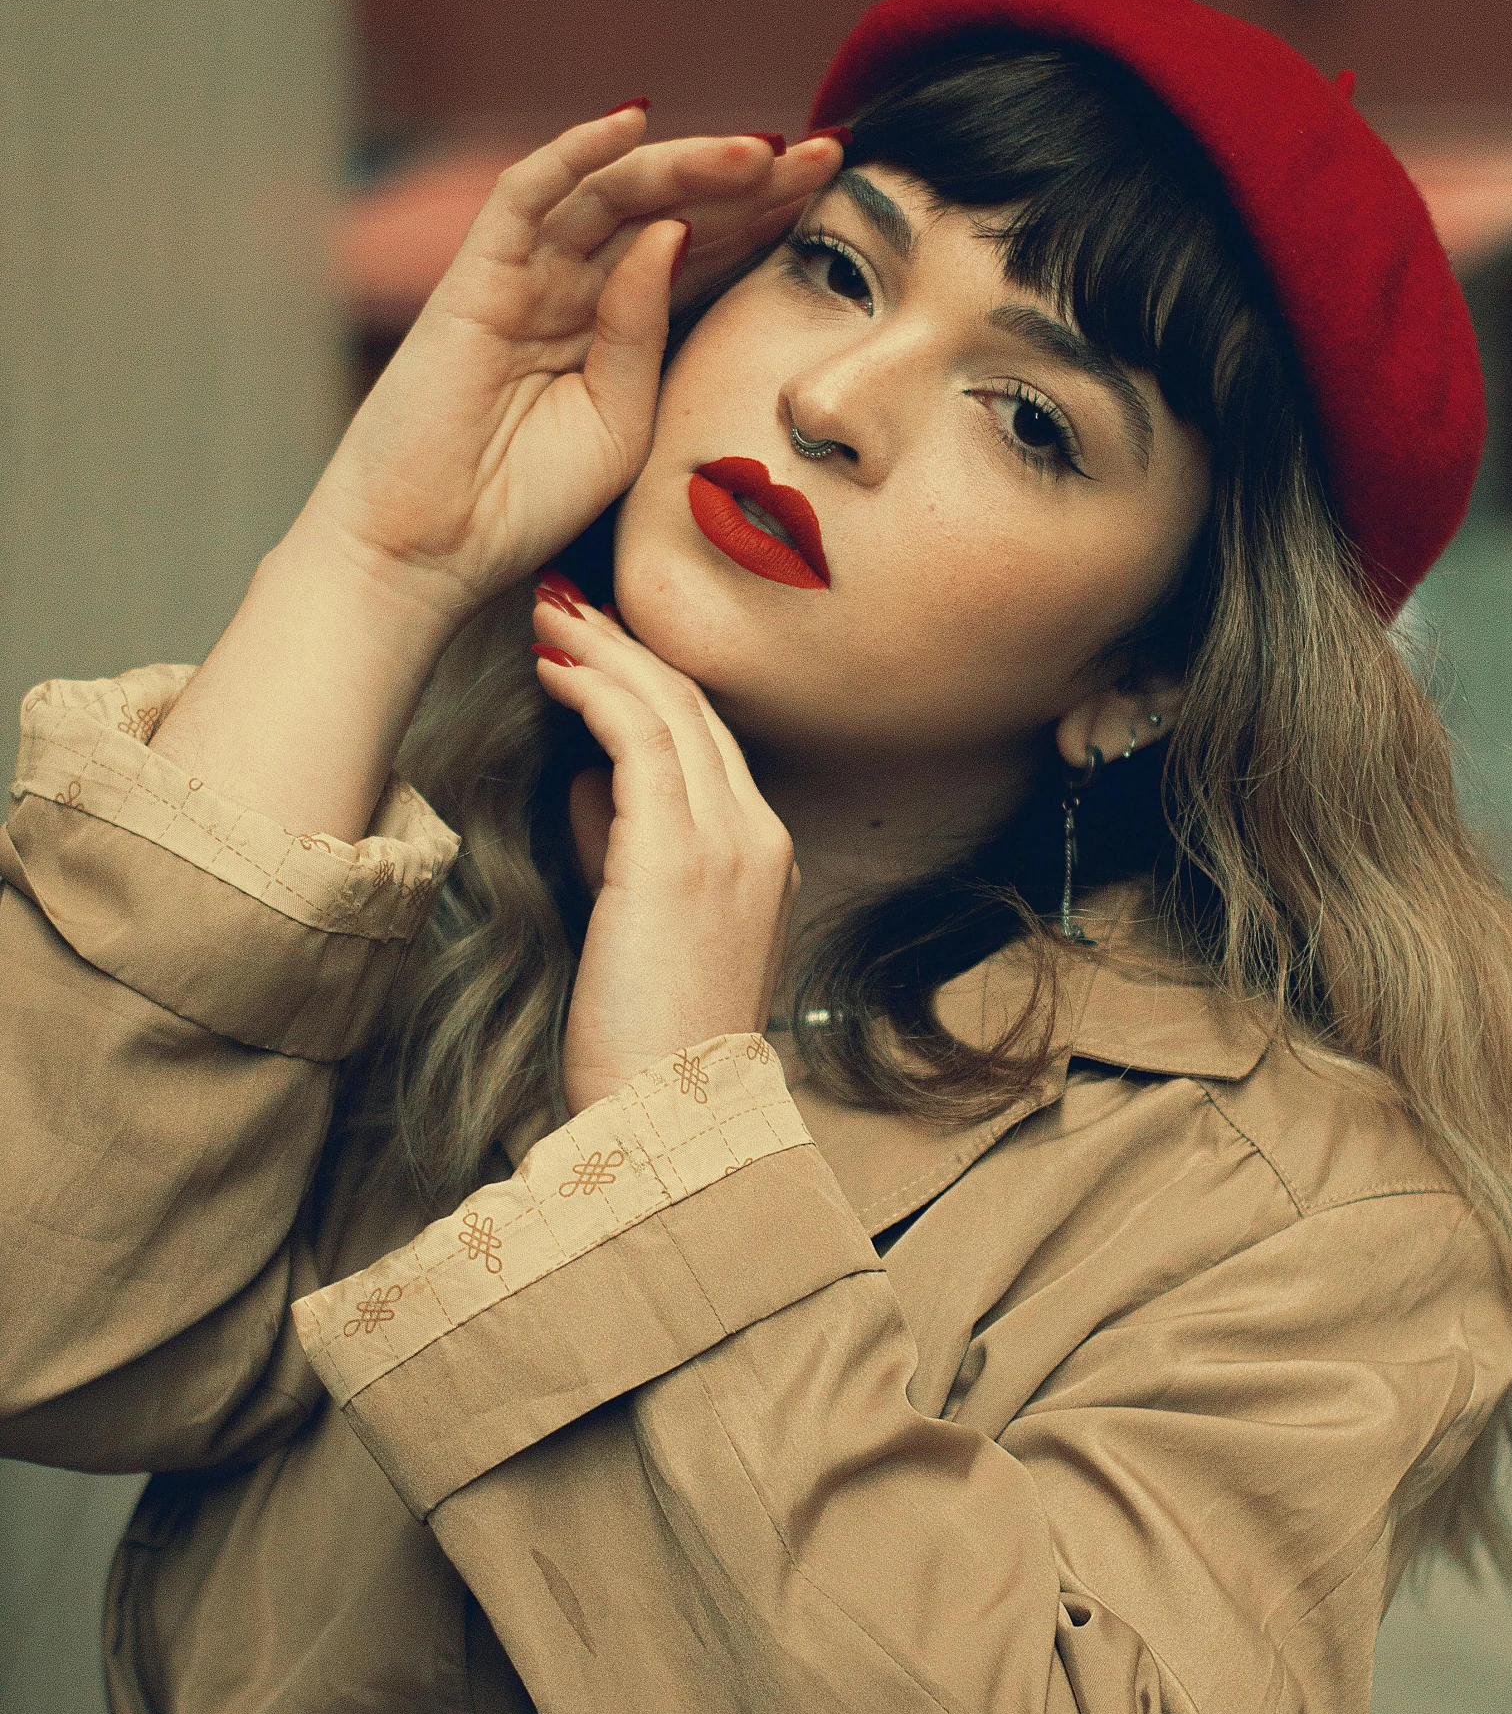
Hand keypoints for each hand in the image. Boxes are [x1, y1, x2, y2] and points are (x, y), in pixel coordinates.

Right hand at [300, 111, 841, 626]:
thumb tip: (674, 238)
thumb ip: (649, 336)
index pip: (702, 251)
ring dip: (686, 164)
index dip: (767, 218)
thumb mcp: (623, 424)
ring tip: (761, 150)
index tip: (840, 193)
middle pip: (671, 211)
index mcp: (617, 328)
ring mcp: (524, 276)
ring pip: (613, 193)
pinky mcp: (474, 275)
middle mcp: (574, 288)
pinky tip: (633, 122)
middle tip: (825, 154)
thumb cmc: (522, 502)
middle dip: (749, 182)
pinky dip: (574, 152)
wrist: (430, 550)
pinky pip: (525, 195)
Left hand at [529, 588, 798, 1114]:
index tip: (591, 642)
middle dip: (623, 644)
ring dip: (601, 649)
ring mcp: (728, 841)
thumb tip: (587, 781)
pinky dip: (593, 688)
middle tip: (563, 598)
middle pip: (694, 706)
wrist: (665, 1115)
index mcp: (764, 855)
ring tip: (546, 611)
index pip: (708, 739)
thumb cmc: (641, 1039)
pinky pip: (637, 738)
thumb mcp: (640, 924)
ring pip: (668, 708)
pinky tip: (551, 665)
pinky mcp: (678, 855)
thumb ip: (625, 847)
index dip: (646, 681)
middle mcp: (759, 835)